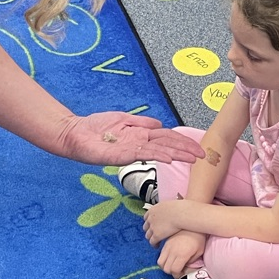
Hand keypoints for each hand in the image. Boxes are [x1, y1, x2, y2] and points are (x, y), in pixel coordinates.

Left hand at [57, 112, 203, 165]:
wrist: (75, 133)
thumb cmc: (96, 127)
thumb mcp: (123, 119)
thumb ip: (142, 122)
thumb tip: (160, 125)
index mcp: (142, 135)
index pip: (168, 137)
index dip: (183, 142)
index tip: (199, 147)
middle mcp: (140, 144)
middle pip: (168, 146)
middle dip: (186, 150)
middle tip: (203, 156)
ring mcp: (132, 150)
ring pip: (160, 151)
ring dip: (177, 155)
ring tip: (193, 158)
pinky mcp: (122, 155)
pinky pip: (143, 154)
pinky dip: (157, 156)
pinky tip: (169, 158)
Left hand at [143, 203, 183, 245]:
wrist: (181, 214)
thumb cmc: (180, 208)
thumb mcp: (169, 205)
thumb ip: (165, 209)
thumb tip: (170, 209)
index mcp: (152, 210)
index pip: (146, 217)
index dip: (149, 222)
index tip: (153, 225)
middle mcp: (150, 219)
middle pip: (145, 227)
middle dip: (149, 230)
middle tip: (154, 234)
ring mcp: (152, 227)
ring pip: (148, 235)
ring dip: (151, 238)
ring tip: (155, 242)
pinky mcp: (156, 235)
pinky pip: (152, 242)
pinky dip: (154, 244)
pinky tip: (158, 246)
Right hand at [156, 230, 205, 277]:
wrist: (192, 223)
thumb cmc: (199, 238)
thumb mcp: (199, 251)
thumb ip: (192, 262)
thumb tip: (185, 268)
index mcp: (182, 255)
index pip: (174, 270)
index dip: (177, 275)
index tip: (181, 273)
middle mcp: (172, 251)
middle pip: (166, 268)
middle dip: (171, 272)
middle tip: (177, 270)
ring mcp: (168, 247)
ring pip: (160, 262)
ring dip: (165, 266)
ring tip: (172, 264)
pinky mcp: (166, 243)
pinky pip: (160, 254)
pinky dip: (163, 259)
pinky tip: (171, 257)